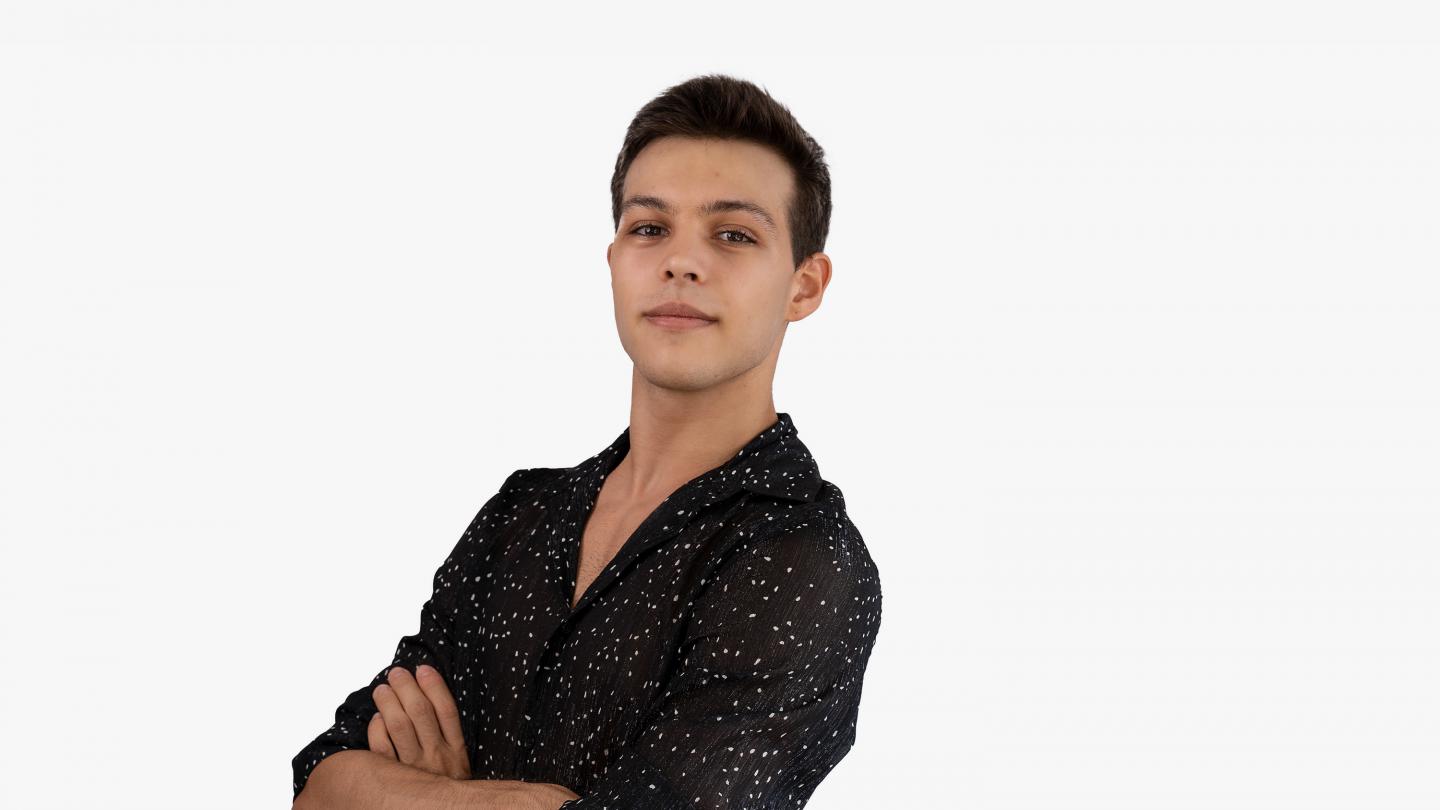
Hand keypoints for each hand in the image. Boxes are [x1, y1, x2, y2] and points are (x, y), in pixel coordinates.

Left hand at [369, 663, 471, 780]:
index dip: (434, 686)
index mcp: (456, 750)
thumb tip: (431, 700)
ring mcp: (413, 769)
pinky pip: (381, 750)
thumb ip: (448, 736)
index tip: (423, 668)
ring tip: (382, 690)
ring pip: (399, 726)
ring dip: (389, 702)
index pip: (446, 710)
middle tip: (396, 674)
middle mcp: (436, 757)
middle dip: (407, 687)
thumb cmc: (447, 788)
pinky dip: (377, 730)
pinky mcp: (393, 780)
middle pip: (420, 712)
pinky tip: (377, 719)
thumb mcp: (458, 763)